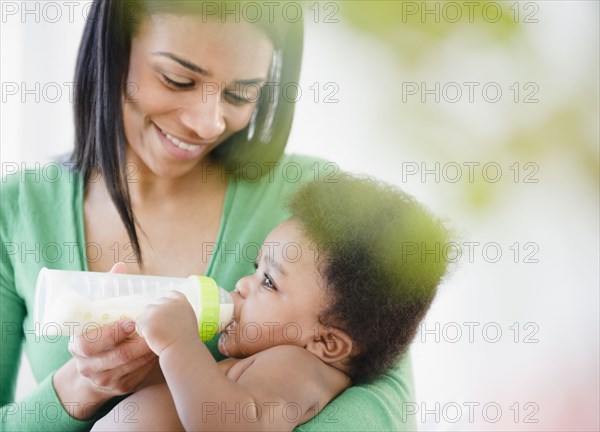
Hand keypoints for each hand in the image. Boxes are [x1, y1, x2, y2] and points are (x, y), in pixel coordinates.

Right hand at [55, 263, 157, 418]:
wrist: (93, 371)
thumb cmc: (97, 333)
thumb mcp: (95, 314)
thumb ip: (106, 290)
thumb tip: (121, 266)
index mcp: (77, 347)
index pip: (89, 343)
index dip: (110, 334)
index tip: (130, 322)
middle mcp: (88, 367)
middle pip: (115, 357)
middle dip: (136, 344)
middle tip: (153, 330)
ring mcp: (105, 380)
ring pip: (130, 366)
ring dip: (148, 351)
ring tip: (163, 336)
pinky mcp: (121, 387)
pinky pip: (139, 374)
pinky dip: (151, 361)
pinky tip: (160, 348)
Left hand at [136, 291, 199, 355]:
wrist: (182, 350)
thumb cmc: (186, 339)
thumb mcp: (188, 319)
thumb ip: (178, 312)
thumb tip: (168, 312)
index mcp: (181, 301)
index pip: (171, 294)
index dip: (167, 304)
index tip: (167, 314)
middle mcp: (168, 303)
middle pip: (156, 304)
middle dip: (156, 315)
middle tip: (160, 328)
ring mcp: (157, 311)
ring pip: (146, 312)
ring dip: (148, 321)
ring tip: (155, 334)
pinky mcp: (147, 321)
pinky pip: (140, 324)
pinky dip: (143, 331)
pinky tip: (151, 338)